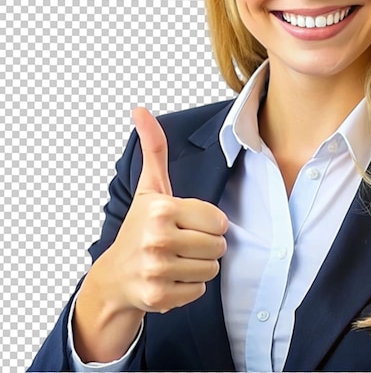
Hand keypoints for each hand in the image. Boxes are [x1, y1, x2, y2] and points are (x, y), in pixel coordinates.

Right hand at [73, 108, 227, 360]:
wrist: (115, 275)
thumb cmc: (140, 227)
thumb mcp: (151, 187)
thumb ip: (154, 148)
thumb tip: (140, 109)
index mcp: (161, 208)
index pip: (219, 220)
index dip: (208, 223)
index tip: (187, 223)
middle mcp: (157, 238)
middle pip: (219, 245)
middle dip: (206, 245)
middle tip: (182, 243)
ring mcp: (156, 270)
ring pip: (212, 269)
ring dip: (199, 266)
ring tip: (177, 260)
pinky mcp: (158, 297)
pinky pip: (199, 290)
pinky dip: (189, 287)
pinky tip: (170, 278)